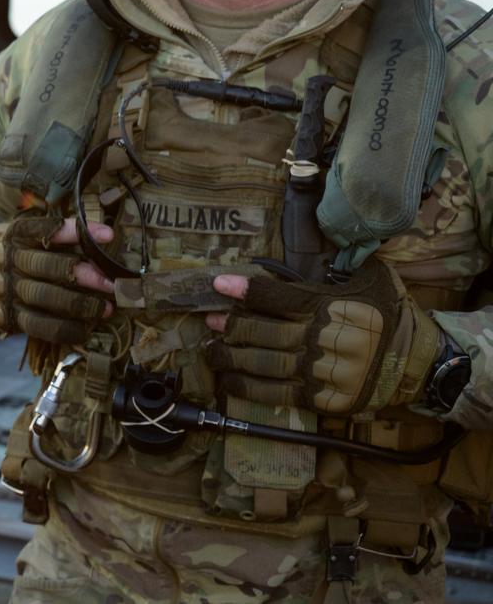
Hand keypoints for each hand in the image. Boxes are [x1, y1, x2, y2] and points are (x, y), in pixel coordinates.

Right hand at [0, 216, 115, 345]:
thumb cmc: (16, 260)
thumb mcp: (26, 242)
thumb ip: (57, 242)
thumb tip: (102, 245)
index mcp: (7, 234)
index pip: (39, 229)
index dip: (73, 232)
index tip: (108, 235)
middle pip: (43, 265)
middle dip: (82, 274)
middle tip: (111, 284)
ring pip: (42, 296)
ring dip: (79, 303)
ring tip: (106, 309)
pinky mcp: (1, 315)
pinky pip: (36, 324)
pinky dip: (63, 328)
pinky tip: (84, 330)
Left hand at [205, 257, 440, 415]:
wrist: (419, 361)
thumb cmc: (388, 313)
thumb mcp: (371, 277)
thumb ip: (340, 261)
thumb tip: (320, 231)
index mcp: (330, 307)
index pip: (278, 298)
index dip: (245, 290)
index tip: (219, 284)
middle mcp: (322, 340)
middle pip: (265, 332)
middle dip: (233, 326)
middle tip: (211, 320)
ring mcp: (322, 372)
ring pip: (265, 364)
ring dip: (231, 357)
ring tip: (210, 350)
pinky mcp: (323, 399)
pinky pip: (276, 393)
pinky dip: (247, 387)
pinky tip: (227, 380)